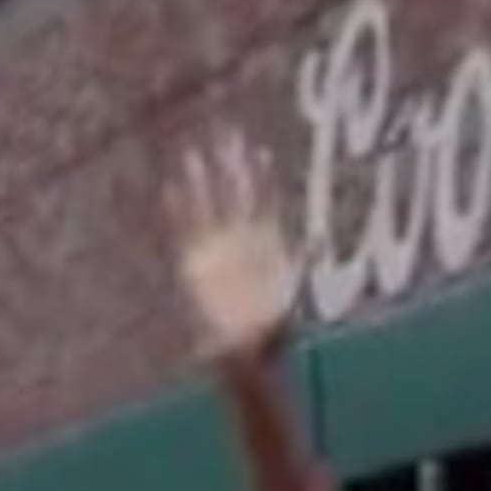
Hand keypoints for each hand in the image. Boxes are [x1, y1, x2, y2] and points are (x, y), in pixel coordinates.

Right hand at [164, 134, 300, 366]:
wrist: (245, 357)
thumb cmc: (272, 335)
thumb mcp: (291, 298)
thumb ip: (301, 267)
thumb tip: (319, 242)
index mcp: (268, 247)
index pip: (265, 203)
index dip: (263, 179)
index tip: (261, 153)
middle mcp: (242, 243)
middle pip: (236, 196)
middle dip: (230, 167)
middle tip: (226, 134)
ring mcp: (219, 252)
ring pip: (210, 208)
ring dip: (203, 183)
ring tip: (195, 154)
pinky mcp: (197, 267)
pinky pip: (187, 233)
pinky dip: (181, 212)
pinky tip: (172, 189)